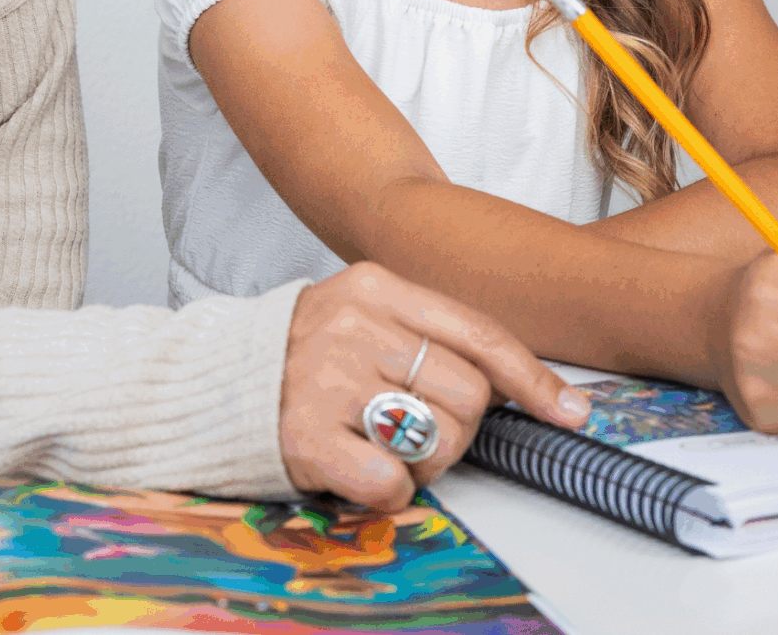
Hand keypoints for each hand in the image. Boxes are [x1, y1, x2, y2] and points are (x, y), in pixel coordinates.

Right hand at [278, 261, 590, 511]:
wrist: (207, 384)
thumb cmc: (300, 356)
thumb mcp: (362, 315)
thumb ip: (426, 335)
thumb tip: (518, 385)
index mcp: (376, 286)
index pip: (479, 333)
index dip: (533, 379)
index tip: (570, 411)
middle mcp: (353, 324)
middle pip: (469, 394)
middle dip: (458, 428)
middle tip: (412, 430)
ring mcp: (328, 379)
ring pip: (439, 440)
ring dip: (423, 462)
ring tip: (379, 446)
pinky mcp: (306, 436)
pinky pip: (393, 482)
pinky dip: (388, 491)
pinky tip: (357, 469)